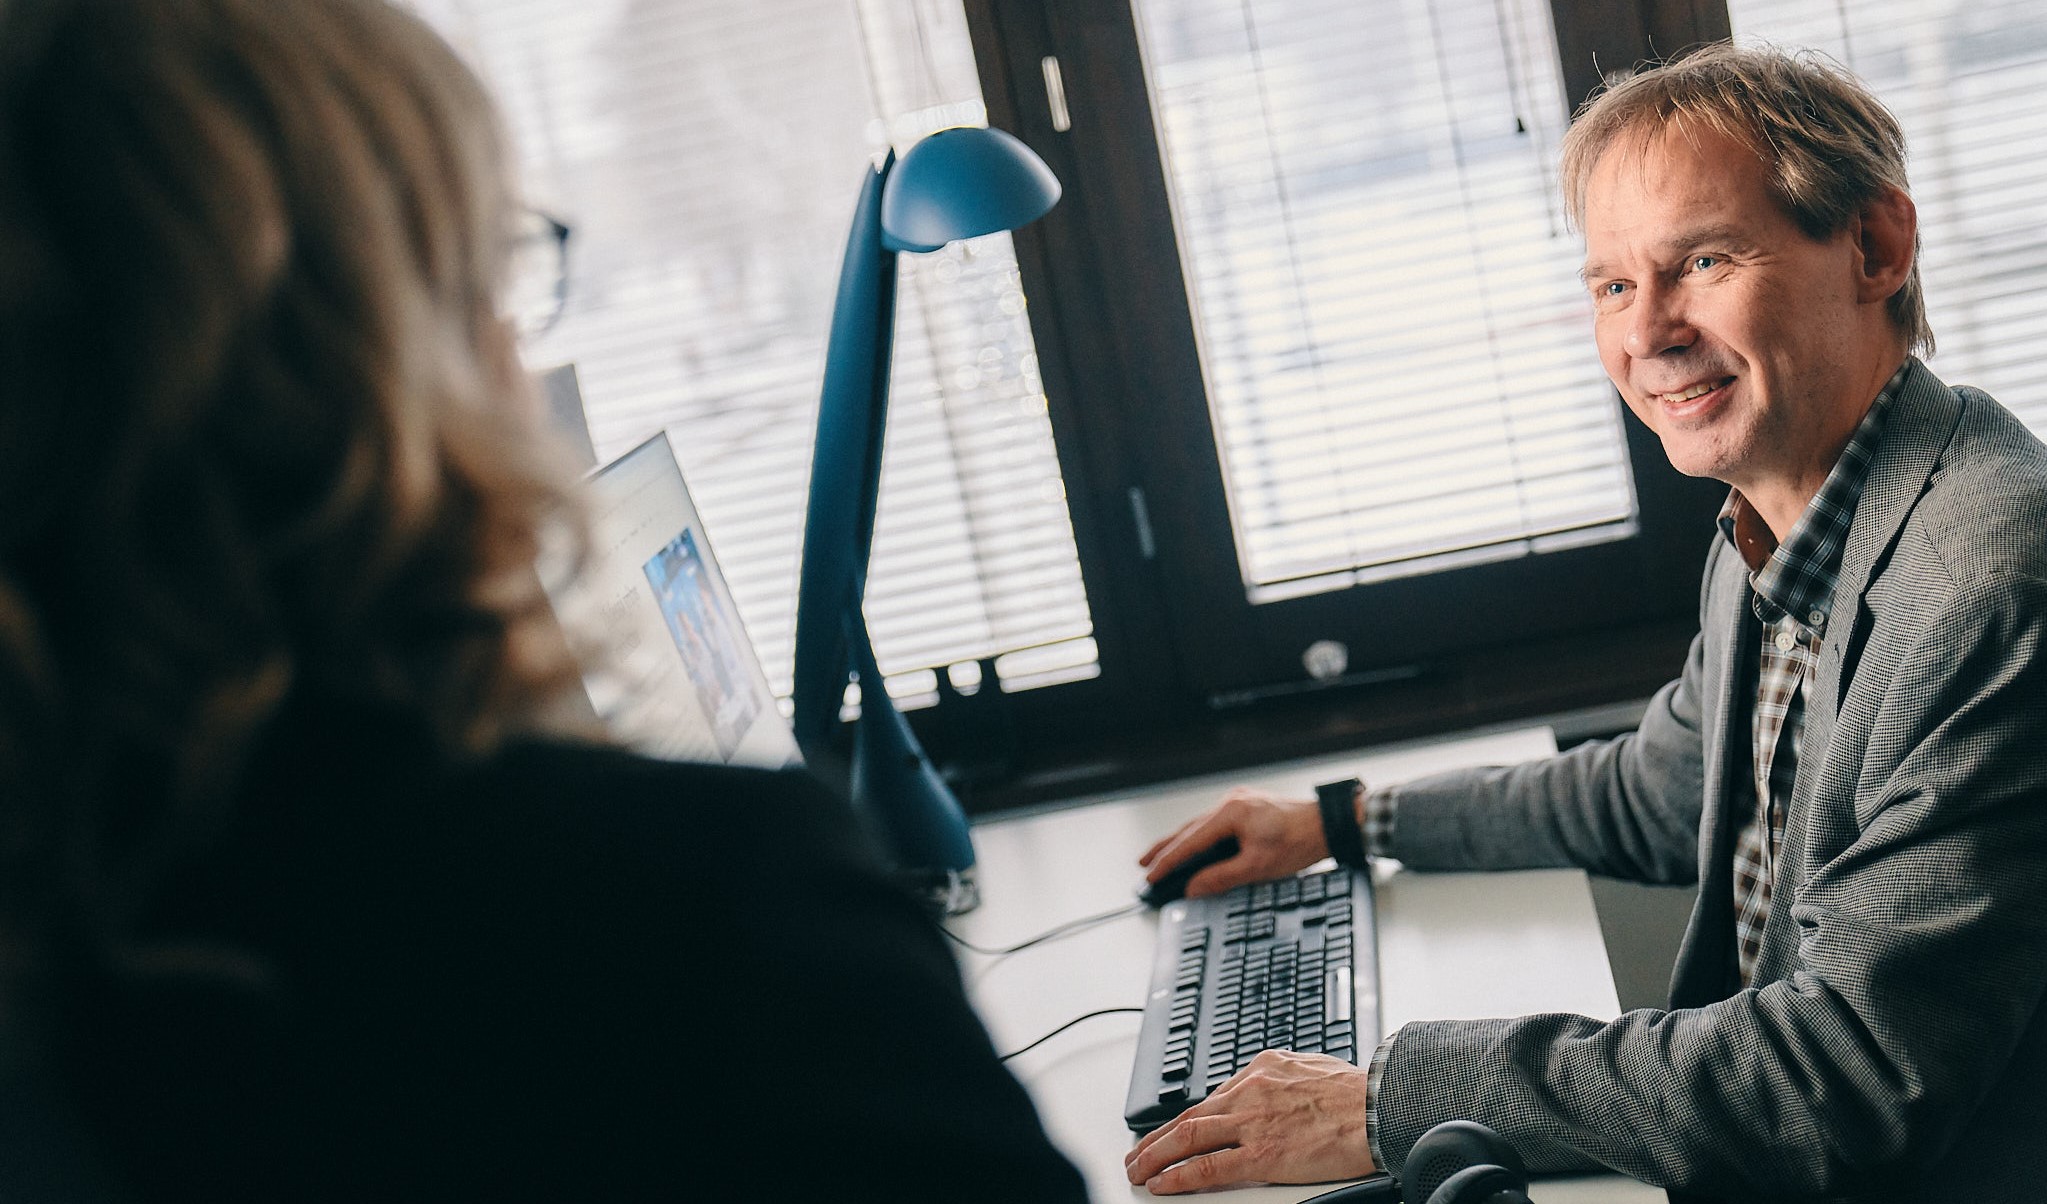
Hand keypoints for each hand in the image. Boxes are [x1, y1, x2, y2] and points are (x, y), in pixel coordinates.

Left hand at [1124, 1049, 1376, 1192]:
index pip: (1213, 1097)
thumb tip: (1271, 1082)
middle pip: (1189, 1116)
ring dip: (1155, 1156)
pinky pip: (1207, 1167)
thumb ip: (1282, 1077)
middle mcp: (1249, 1091)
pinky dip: (1178, 1176)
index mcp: (1262, 1069)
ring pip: (1187, 1138)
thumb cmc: (1358, 1093)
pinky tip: (1162, 1183)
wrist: (1379, 1108)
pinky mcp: (1261, 1155)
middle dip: (1157, 1138)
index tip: (1172, 1131)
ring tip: (1138, 1170)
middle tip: (1138, 1153)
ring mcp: (1251, 1123)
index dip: (1187, 1118)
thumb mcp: (1309, 1067)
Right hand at [1139, 786, 1330, 897]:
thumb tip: (1193, 887)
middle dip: (1166, 848)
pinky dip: (1202, 839)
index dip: (1169, 861)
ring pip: (1202, 826)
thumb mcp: (1258, 867)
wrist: (1329, 825)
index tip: (1151, 876)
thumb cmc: (1300, 841)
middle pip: (1189, 829)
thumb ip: (1221, 877)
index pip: (1190, 841)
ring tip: (1162, 857)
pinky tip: (1196, 848)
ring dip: (1182, 842)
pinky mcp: (1249, 808)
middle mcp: (1232, 802)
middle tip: (1144, 863)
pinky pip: (1216, 825)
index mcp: (1231, 813)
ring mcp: (1240, 803)